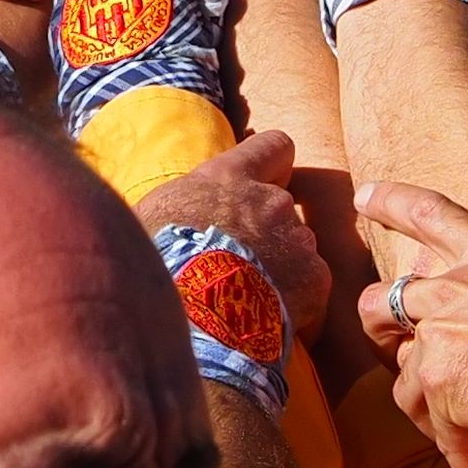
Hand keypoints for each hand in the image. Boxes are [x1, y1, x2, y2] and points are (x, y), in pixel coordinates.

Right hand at [132, 128, 337, 336]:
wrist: (190, 319)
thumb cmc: (157, 268)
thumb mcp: (152, 219)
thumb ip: (181, 205)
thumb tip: (177, 215)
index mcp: (227, 179)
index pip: (274, 146)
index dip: (273, 165)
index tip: (264, 183)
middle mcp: (270, 200)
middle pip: (280, 206)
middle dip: (265, 231)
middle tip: (236, 266)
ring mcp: (296, 238)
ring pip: (296, 249)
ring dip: (280, 268)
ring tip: (246, 302)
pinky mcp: (315, 278)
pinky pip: (310, 287)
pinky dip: (295, 303)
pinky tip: (264, 321)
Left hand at [350, 178, 467, 467]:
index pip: (429, 213)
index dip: (392, 201)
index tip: (364, 199)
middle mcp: (453, 292)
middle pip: (384, 298)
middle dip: (380, 316)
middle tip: (388, 330)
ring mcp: (439, 344)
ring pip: (398, 368)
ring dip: (418, 395)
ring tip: (438, 419)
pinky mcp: (440, 396)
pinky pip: (435, 431)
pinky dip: (455, 454)